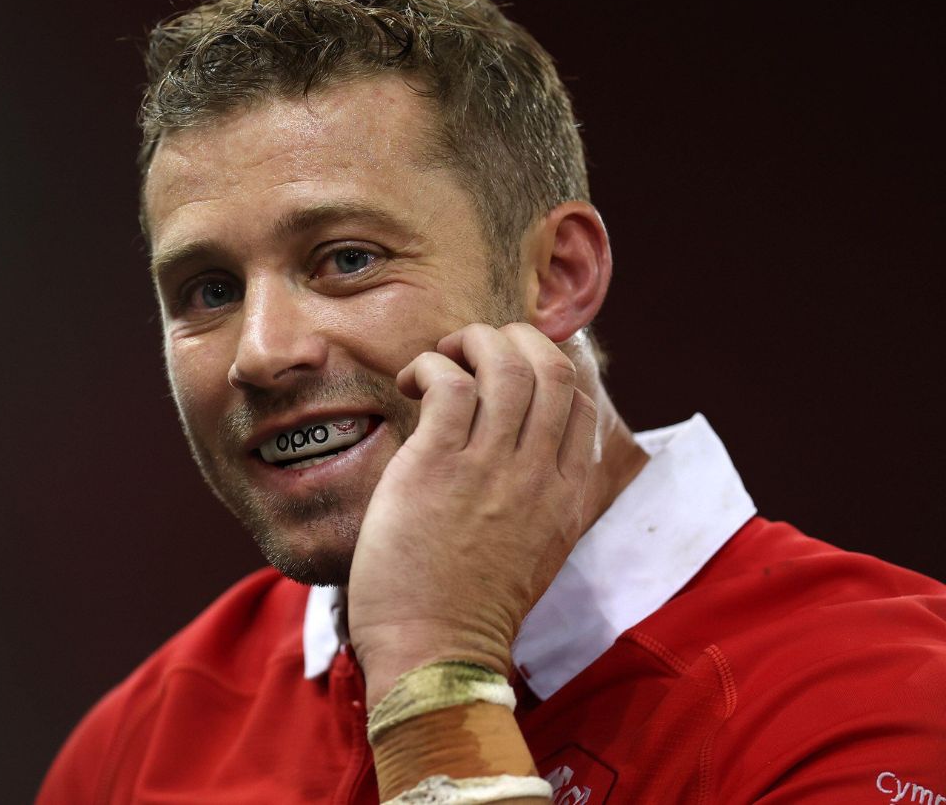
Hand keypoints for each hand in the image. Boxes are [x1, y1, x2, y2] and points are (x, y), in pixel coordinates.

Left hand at [348, 322, 598, 707]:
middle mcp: (539, 474)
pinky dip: (430, 365)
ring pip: (506, 363)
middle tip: (471, 352)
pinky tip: (409, 381)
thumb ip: (536, 501)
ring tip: (440, 359)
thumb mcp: (533, 551)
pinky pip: (449, 383)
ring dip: (471, 342)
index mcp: (567, 495)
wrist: (436, 651)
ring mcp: (491, 468)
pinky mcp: (438, 466)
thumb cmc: (467, 607)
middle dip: (512, 339)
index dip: (546, 366)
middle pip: (552, 368)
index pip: (581, 401)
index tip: (507, 367)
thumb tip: (515, 457)